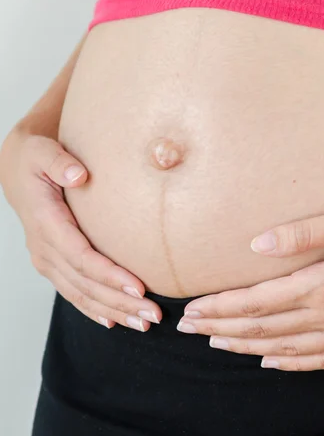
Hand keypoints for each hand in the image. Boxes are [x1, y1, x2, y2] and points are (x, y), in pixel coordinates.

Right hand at [0, 130, 161, 330]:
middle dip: (120, 302)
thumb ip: (58, 161)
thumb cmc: (36, 158)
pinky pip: (74, 292)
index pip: (81, 256)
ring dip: (113, 311)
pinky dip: (94, 309)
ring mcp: (47, 259)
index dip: (110, 275)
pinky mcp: (53, 263)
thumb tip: (78, 174)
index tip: (139, 287)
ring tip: (143, 323)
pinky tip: (114, 321)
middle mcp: (45, 248)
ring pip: (81, 293)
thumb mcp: (42, 152)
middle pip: (86, 283)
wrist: (18, 170)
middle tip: (153, 314)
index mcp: (46, 222)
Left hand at [179, 205, 323, 370]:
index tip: (193, 310)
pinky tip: (272, 362)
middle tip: (191, 330)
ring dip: (249, 347)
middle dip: (224, 329)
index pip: (259, 302)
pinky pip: (322, 362)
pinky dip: (291, 364)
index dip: (223, 308)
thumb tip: (257, 244)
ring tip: (219, 344)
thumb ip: (304, 233)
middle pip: (266, 329)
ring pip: (288, 349)